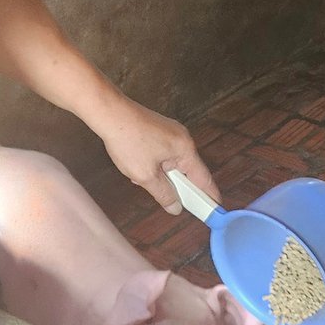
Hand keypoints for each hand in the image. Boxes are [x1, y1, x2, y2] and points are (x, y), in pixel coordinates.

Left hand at [89, 93, 218, 214]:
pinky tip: (137, 167)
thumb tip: (175, 207)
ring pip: (173, 164)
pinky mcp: (161, 130)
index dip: (209, 197)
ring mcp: (172, 132)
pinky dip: (155, 165)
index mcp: (185, 149)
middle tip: (168, 201)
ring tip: (140, 177)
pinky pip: (164, 154)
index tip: (215, 211)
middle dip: (175, 186)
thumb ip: (163, 194)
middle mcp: (183, 139)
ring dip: (161, 176)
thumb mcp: (145, 175)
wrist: (109, 113)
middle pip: (188, 171)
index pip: (204, 179)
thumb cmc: (127, 139)